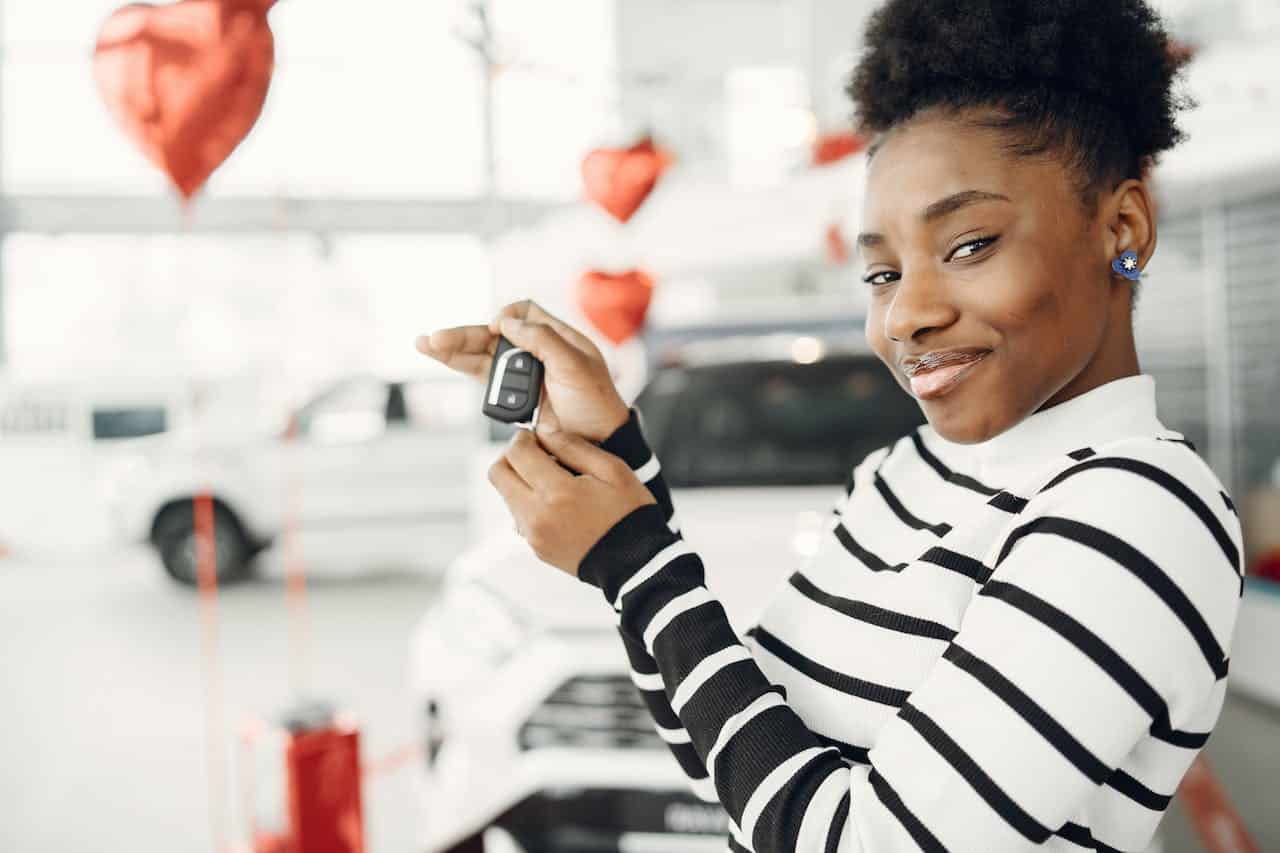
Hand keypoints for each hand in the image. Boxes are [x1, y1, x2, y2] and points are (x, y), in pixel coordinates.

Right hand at [415, 299, 629, 442]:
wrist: (598, 443)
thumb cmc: (595, 403)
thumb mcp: (575, 365)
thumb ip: (542, 339)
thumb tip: (506, 322)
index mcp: (557, 337)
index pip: (524, 312)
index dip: (508, 318)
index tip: (498, 330)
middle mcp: (537, 351)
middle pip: (493, 334)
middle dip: (464, 334)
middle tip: (435, 339)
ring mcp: (523, 374)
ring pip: (482, 355)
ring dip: (454, 349)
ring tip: (426, 345)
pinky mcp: (512, 396)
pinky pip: (483, 377)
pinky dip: (460, 366)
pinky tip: (439, 357)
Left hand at [490, 427, 655, 575]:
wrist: (635, 562)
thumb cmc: (629, 514)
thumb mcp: (612, 469)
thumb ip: (573, 446)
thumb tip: (544, 432)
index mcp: (557, 493)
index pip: (516, 454)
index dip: (522, 438)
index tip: (534, 436)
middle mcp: (537, 516)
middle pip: (497, 474)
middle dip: (512, 456)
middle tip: (535, 453)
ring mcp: (533, 535)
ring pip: (505, 495)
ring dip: (520, 480)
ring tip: (552, 479)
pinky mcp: (535, 547)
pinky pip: (519, 516)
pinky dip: (530, 502)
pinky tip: (557, 502)